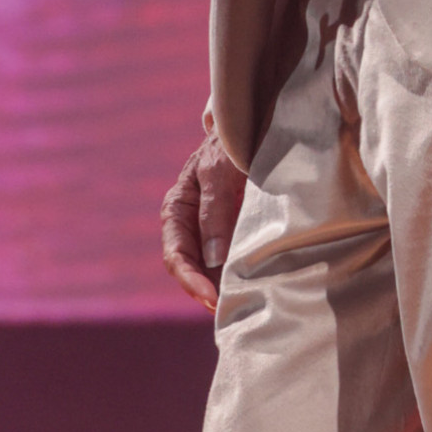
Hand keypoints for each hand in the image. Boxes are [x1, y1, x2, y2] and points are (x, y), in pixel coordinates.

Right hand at [161, 133, 246, 311]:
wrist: (253, 121)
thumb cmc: (231, 142)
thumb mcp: (220, 171)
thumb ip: (214, 210)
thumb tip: (212, 259)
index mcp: (178, 208)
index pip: (176, 255)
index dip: (191, 280)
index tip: (211, 298)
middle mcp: (190, 224)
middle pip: (191, 269)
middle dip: (206, 292)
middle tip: (229, 310)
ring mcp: (212, 230)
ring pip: (210, 270)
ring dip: (222, 288)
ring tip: (243, 306)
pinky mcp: (234, 232)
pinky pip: (231, 261)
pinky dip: (238, 276)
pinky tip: (255, 287)